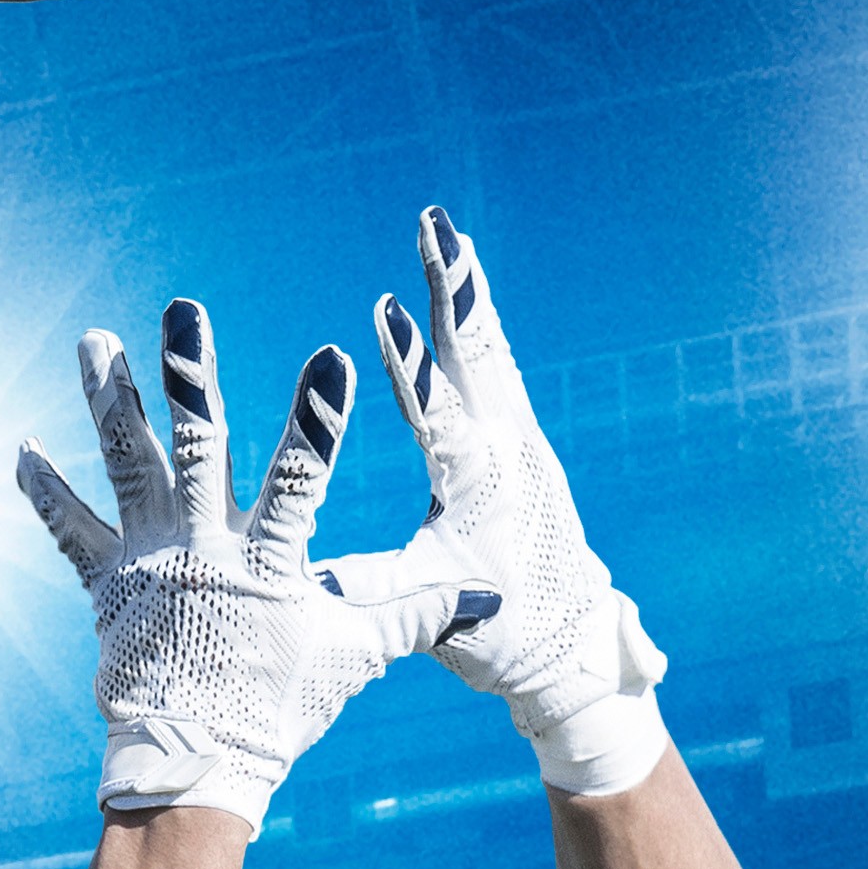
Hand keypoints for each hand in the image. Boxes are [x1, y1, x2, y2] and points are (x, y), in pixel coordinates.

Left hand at [18, 299, 494, 837]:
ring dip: (111, 399)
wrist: (193, 764)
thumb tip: (490, 596)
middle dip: (191, 377)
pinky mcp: (105, 583)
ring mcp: (148, 560)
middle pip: (197, 448)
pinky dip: (45, 487)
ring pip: (127, 464)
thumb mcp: (352, 655)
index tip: (331, 359)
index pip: (299, 479)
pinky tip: (23, 445)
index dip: (316, 421)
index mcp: (267, 561)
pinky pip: (69, 527)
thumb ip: (416, 613)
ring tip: (95, 340)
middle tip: (181, 312)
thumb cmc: (278, 707)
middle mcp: (202, 548)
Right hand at [323, 207, 667, 796]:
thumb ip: (367, 590)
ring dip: (464, 287)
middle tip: (436, 228)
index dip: (411, 365)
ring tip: (443, 229)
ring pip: (488, 347)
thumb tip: (299, 582)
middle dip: (452, 289)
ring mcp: (521, 437)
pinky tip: (460, 279)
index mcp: (479, 487)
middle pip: (476, 354)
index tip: (386, 311)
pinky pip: (495, 363)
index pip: (439, 415)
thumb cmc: (496, 632)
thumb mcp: (429, 614)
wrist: (569, 640)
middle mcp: (508, 450)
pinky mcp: (523, 437)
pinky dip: (475, 317)